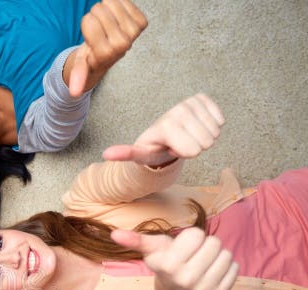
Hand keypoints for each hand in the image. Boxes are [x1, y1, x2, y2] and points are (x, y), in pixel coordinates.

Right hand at [67, 0, 146, 96]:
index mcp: (107, 52)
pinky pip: (124, 0)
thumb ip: (78, 76)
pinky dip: (117, 6)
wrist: (110, 54)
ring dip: (106, 10)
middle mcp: (123, 43)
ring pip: (110, 1)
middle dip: (95, 16)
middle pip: (98, 9)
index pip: (88, 20)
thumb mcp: (81, 65)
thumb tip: (74, 93)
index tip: (91, 39)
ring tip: (107, 25)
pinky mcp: (141, 23)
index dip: (86, 25)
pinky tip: (116, 19)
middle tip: (99, 31)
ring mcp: (134, 32)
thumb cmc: (93, 56)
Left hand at [103, 94, 224, 166]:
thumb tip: (106, 154)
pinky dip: (212, 127)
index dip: (185, 154)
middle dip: (194, 147)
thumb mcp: (139, 154)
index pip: (195, 151)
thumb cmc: (153, 147)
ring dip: (202, 137)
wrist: (163, 133)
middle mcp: (178, 110)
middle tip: (179, 142)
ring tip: (185, 135)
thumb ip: (126, 154)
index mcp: (166, 124)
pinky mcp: (202, 98)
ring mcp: (191, 102)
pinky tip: (196, 126)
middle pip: (206, 142)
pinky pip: (220, 120)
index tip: (171, 148)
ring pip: (215, 132)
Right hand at [111, 227, 238, 289]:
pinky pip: (234, 268)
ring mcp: (203, 289)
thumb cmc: (166, 261)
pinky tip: (212, 272)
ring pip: (226, 255)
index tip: (182, 248)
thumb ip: (135, 240)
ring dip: (216, 256)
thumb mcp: (152, 249)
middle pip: (214, 243)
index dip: (191, 238)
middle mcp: (185, 279)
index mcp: (169, 265)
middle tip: (194, 256)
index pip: (197, 234)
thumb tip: (114, 234)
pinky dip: (226, 268)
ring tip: (203, 263)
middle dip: (205, 246)